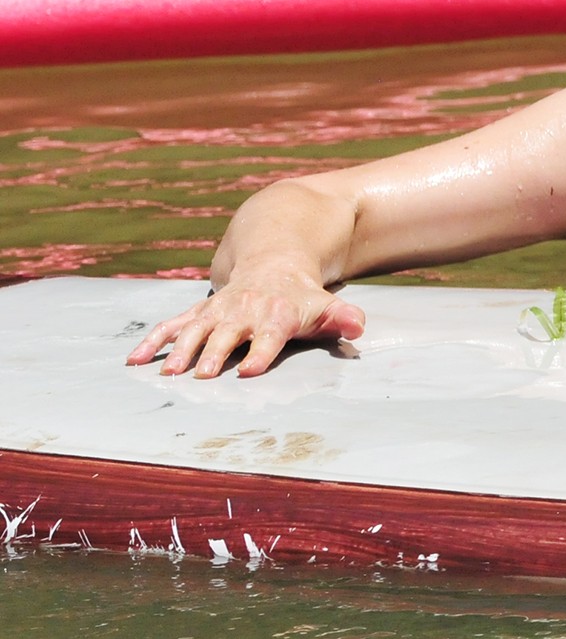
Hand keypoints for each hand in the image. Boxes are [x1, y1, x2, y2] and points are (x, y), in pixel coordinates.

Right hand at [126, 268, 365, 378]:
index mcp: (276, 313)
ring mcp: (217, 311)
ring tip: (167, 372)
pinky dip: (152, 340)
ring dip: (180, 350)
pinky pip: (171, 325)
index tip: (249, 371)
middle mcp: (243, 311)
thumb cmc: (302, 297)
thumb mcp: (326, 306)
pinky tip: (134, 359)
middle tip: (203, 375)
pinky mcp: (197, 313)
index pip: (269, 336)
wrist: (273, 262)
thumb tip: (359, 327)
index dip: (261, 353)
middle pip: (227, 334)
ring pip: (195, 330)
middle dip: (215, 353)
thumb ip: (342, 318)